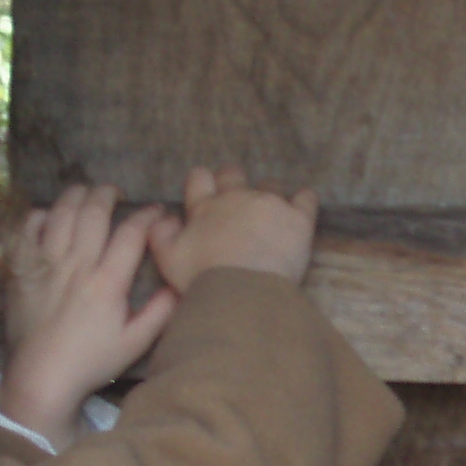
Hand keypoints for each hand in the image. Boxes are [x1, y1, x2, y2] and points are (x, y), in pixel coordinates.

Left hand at [0, 184, 180, 442]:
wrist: (41, 376)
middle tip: (117, 194)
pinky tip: (52, 216)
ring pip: (61, 211)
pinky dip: (42, 214)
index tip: (156, 211)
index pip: (132, 232)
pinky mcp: (23, 268)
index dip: (148, 215)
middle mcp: (77, 264)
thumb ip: (161, 311)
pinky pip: (29, 227)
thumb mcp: (136, 343)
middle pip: (94, 210)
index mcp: (108, 281)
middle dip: (109, 193)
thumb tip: (179, 283)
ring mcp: (46, 263)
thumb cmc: (90, 361)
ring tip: (86, 194)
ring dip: (76, 195)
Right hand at [149, 165, 317, 291]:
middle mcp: (236, 197)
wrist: (244, 292)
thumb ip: (160, 233)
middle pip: (233, 174)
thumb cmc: (203, 279)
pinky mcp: (298, 217)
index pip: (199, 177)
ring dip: (269, 195)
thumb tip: (166, 216)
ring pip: (270, 185)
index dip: (203, 182)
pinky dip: (304, 199)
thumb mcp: (167, 259)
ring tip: (271, 215)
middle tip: (238, 204)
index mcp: (205, 207)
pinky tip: (302, 207)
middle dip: (234, 182)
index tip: (207, 195)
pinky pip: (305, 197)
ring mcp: (269, 203)